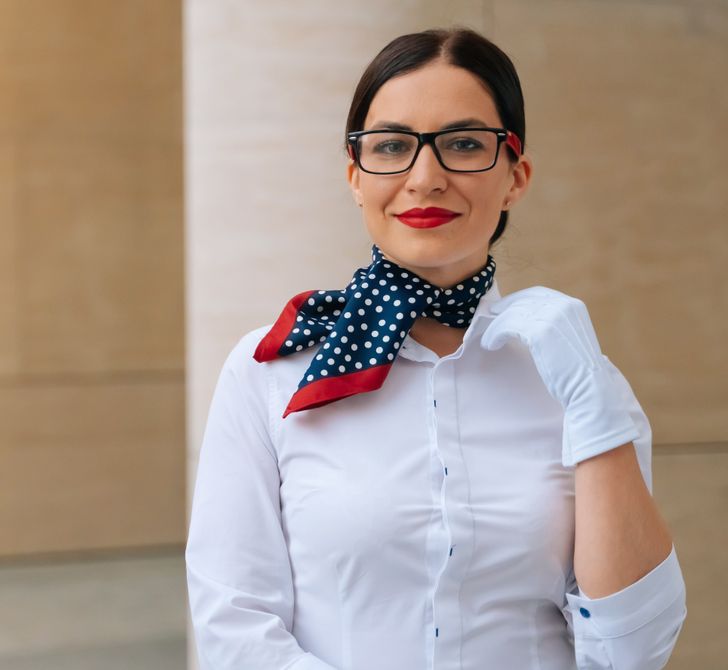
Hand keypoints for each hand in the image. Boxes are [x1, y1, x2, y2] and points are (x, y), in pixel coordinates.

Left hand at [480, 286, 639, 466]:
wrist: (590, 389)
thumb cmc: (578, 372)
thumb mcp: (569, 339)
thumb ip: (554, 326)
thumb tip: (529, 324)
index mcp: (572, 306)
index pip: (538, 293)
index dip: (518, 299)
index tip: (504, 307)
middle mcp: (562, 306)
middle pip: (522, 300)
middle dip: (503, 308)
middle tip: (489, 316)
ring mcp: (550, 317)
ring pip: (512, 313)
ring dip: (496, 325)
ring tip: (488, 339)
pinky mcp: (538, 332)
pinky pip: (507, 326)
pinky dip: (495, 334)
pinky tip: (490, 344)